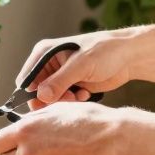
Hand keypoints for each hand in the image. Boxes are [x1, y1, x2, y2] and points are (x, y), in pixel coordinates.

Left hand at [0, 102, 125, 154]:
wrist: (113, 139)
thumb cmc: (87, 118)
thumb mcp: (55, 110)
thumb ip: (32, 121)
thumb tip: (20, 127)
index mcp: (25, 131)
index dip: (2, 145)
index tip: (9, 144)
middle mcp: (28, 152)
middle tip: (30, 152)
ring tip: (58, 153)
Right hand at [17, 29, 139, 109]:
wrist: (128, 57)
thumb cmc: (104, 51)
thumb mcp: (80, 65)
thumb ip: (60, 81)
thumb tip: (41, 96)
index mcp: (44, 53)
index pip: (26, 79)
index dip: (33, 94)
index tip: (48, 103)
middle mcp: (49, 65)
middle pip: (37, 93)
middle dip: (51, 100)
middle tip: (69, 100)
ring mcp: (60, 77)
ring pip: (51, 100)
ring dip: (63, 102)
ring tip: (80, 96)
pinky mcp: (72, 86)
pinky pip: (63, 101)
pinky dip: (73, 101)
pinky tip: (85, 94)